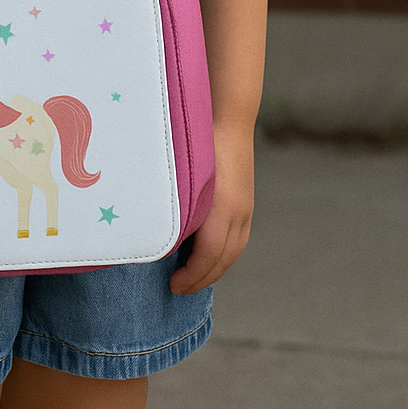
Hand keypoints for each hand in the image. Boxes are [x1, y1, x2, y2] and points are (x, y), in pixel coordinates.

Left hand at [170, 126, 254, 294]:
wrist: (230, 120)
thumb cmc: (200, 143)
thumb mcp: (183, 176)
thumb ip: (177, 206)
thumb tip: (161, 233)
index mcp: (221, 208)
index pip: (208, 255)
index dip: (191, 276)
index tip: (172, 285)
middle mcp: (237, 212)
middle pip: (222, 259)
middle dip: (201, 279)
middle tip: (178, 288)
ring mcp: (245, 209)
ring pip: (233, 251)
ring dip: (214, 270)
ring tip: (193, 277)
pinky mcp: (246, 204)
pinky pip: (238, 240)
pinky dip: (224, 256)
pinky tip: (210, 257)